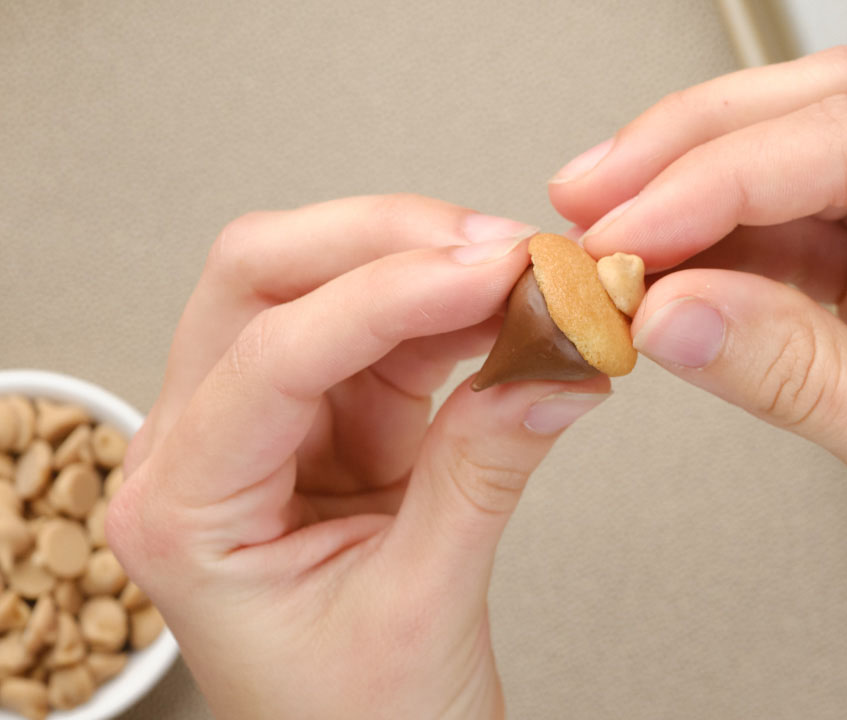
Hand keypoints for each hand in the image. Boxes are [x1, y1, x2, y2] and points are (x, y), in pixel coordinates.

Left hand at [107, 195, 610, 718]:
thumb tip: (554, 365)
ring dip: (434, 267)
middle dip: (389, 243)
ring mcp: (275, 427)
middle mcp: (207, 449)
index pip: (272, 354)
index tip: (493, 272)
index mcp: (184, 508)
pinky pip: (395, 334)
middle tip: (502, 250)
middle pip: (266, 279)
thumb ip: (483, 472)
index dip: (388, 296)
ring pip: (329, 286)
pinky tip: (516, 314)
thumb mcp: (420, 608)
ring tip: (532, 279)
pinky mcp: (342, 424)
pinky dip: (460, 313)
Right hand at [549, 47, 846, 718]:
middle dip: (697, 144)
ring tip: (617, 231)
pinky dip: (735, 245)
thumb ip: (799, 374)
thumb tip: (674, 311)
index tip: (627, 229)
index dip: (717, 176)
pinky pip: (815, 231)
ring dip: (707, 185)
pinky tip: (678, 269)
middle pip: (833, 109)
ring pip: (816, 156)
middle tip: (596, 192)